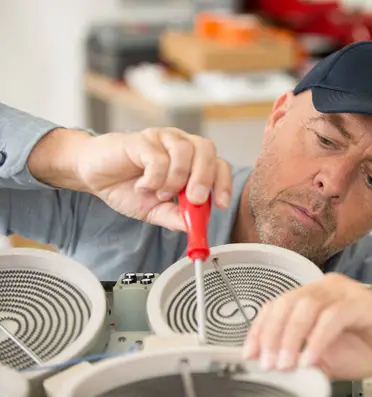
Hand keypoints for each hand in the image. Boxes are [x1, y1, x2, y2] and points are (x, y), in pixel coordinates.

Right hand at [75, 128, 230, 230]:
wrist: (94, 174)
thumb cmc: (128, 187)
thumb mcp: (155, 210)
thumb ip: (175, 217)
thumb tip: (195, 227)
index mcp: (191, 161)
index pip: (219, 165)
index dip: (224, 184)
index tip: (221, 205)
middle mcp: (181, 145)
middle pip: (207, 151)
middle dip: (204, 179)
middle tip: (193, 200)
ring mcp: (162, 138)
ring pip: (185, 151)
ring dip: (175, 179)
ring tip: (160, 193)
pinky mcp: (142, 139)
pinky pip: (158, 157)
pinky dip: (154, 178)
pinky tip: (143, 186)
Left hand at [242, 273, 371, 391]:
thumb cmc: (369, 346)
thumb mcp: (325, 357)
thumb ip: (301, 356)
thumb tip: (275, 366)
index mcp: (313, 295)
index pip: (277, 305)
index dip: (260, 328)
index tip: (250, 354)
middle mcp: (326, 287)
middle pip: (287, 302)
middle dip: (272, 334)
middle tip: (269, 362)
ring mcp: (345, 291)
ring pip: (306, 305)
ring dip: (291, 337)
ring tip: (287, 363)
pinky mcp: (363, 302)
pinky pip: (333, 316)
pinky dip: (318, 339)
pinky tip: (311, 359)